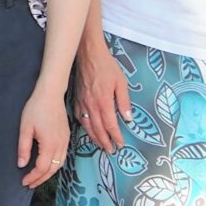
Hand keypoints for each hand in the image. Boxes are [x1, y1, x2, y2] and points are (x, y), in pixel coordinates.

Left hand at [17, 81, 69, 189]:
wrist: (51, 94)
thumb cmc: (36, 108)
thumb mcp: (25, 128)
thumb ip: (23, 148)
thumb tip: (21, 164)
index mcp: (49, 145)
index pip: (41, 168)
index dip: (32, 177)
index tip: (23, 181)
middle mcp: (60, 145)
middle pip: (52, 169)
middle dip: (40, 179)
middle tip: (30, 184)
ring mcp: (65, 141)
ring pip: (59, 164)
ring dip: (49, 173)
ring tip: (37, 178)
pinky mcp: (67, 137)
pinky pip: (63, 157)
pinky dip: (55, 165)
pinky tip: (47, 165)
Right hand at [74, 37, 129, 153]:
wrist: (88, 55)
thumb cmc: (106, 67)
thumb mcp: (121, 82)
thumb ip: (124, 102)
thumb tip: (128, 119)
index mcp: (104, 101)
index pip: (110, 124)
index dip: (116, 136)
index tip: (120, 144)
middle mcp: (92, 105)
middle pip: (98, 129)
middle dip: (105, 142)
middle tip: (111, 150)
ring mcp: (82, 103)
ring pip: (88, 126)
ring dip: (95, 138)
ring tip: (101, 145)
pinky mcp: (77, 100)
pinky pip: (80, 118)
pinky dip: (85, 128)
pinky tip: (89, 131)